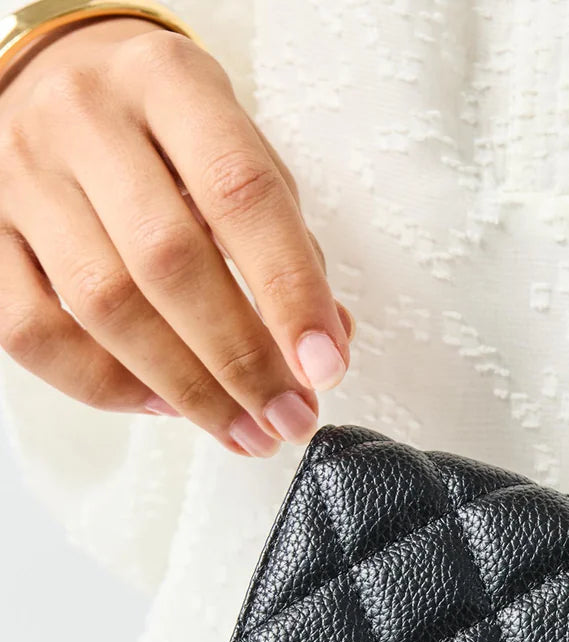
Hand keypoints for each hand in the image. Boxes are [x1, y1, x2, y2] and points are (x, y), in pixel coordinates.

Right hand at [0, 16, 353, 456]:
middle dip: (241, 361)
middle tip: (287, 416)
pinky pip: (33, 333)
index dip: (289, 290)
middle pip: (168, 263)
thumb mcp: (239, 151)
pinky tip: (160, 403)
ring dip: (185, 387)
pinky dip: (104, 385)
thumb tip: (327, 342)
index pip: (239, 193)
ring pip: (102, 306)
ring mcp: (22, 175)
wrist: (60, 77)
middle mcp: (85, 119)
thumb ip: (286, 242)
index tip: (323, 364)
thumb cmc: (165, 129)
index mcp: (168, 83)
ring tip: (240, 427)